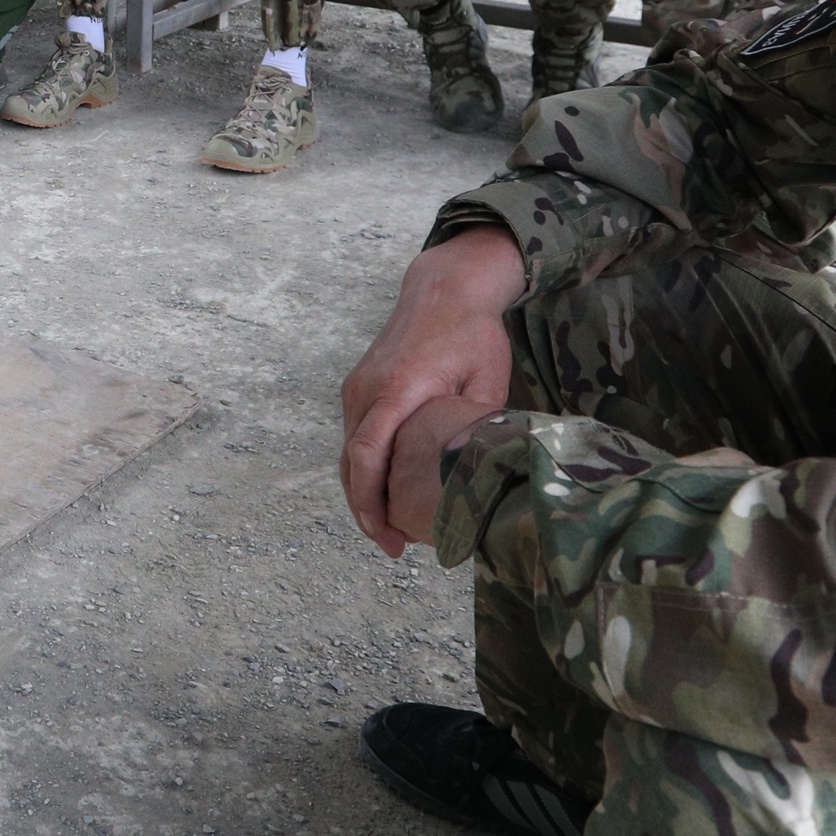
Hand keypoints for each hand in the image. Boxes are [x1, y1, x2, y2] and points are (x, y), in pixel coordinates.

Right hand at [340, 229, 525, 558]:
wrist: (442, 288)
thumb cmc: (471, 332)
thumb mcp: (488, 378)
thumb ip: (478, 426)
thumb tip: (484, 475)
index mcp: (398, 390)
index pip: (367, 455)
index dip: (370, 503)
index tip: (387, 536)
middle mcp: (366, 391)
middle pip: (350, 464)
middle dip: (366, 511)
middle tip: (393, 547)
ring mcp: (357, 389)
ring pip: (348, 454)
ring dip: (363, 493)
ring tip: (392, 529)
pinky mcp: (358, 389)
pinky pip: (354, 438)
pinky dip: (364, 470)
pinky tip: (387, 491)